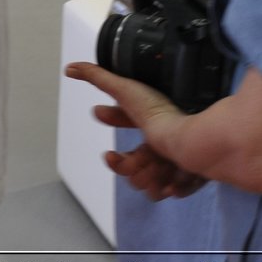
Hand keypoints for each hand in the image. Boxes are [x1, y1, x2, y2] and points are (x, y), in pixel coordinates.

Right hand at [66, 60, 199, 197]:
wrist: (191, 143)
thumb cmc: (160, 115)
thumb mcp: (125, 90)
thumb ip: (97, 77)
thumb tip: (70, 68)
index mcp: (151, 122)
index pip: (126, 121)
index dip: (112, 121)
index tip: (100, 116)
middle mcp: (164, 142)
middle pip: (131, 163)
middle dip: (127, 164)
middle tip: (136, 159)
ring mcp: (174, 163)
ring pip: (144, 182)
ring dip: (145, 175)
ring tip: (157, 165)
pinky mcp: (186, 182)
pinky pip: (165, 193)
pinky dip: (165, 187)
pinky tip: (170, 180)